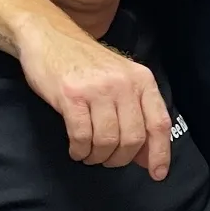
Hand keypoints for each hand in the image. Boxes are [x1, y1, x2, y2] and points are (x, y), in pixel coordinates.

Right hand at [17, 19, 172, 178]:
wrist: (49, 36)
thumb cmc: (86, 65)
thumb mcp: (120, 81)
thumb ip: (137, 115)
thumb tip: (148, 158)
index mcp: (142, 80)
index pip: (159, 123)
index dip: (160, 153)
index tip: (156, 174)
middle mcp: (124, 83)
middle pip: (133, 137)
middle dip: (120, 158)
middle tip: (107, 160)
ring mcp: (98, 88)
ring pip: (108, 140)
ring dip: (97, 156)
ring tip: (89, 154)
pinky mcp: (71, 95)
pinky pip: (82, 136)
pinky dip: (79, 150)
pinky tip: (76, 149)